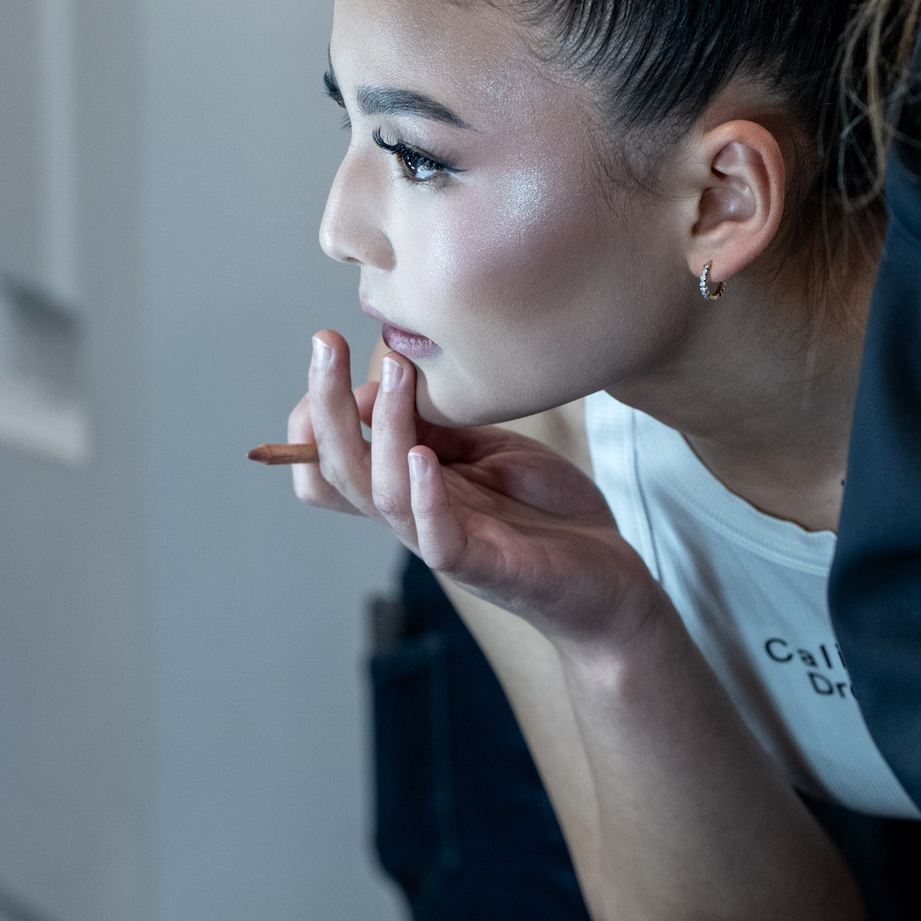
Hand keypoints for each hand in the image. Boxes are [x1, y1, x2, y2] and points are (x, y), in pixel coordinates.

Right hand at [286, 329, 664, 652]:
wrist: (609, 579)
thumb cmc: (548, 513)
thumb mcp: (491, 451)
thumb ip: (441, 426)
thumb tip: (386, 382)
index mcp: (407, 488)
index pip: (328, 463)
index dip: (311, 416)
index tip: (325, 353)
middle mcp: (412, 516)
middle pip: (340, 470)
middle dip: (326, 404)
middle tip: (325, 340)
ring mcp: (444, 543)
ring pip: (383, 494)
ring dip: (383, 430)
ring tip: (393, 374)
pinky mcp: (486, 567)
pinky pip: (438, 538)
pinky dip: (425, 497)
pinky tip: (424, 457)